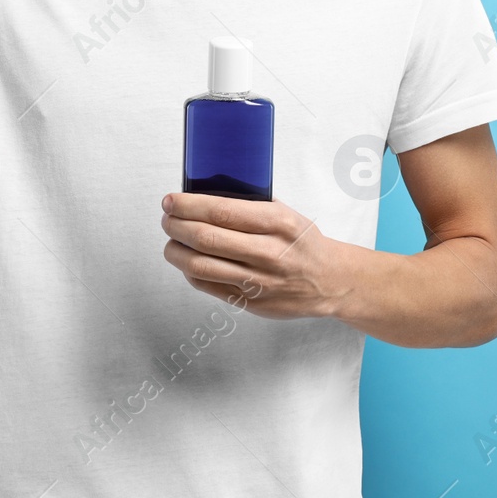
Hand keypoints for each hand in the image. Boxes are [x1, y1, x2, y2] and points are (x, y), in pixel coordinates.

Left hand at [160, 193, 354, 320]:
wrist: (329, 280)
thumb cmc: (302, 241)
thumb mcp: (286, 213)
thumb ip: (250, 204)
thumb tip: (205, 194)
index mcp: (277, 223)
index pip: (221, 211)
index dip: (188, 205)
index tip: (171, 201)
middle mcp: (268, 253)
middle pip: (205, 238)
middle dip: (176, 225)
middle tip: (167, 219)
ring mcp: (258, 281)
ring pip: (200, 266)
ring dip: (175, 251)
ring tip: (172, 241)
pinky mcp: (250, 303)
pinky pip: (207, 286)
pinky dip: (189, 272)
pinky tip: (189, 261)